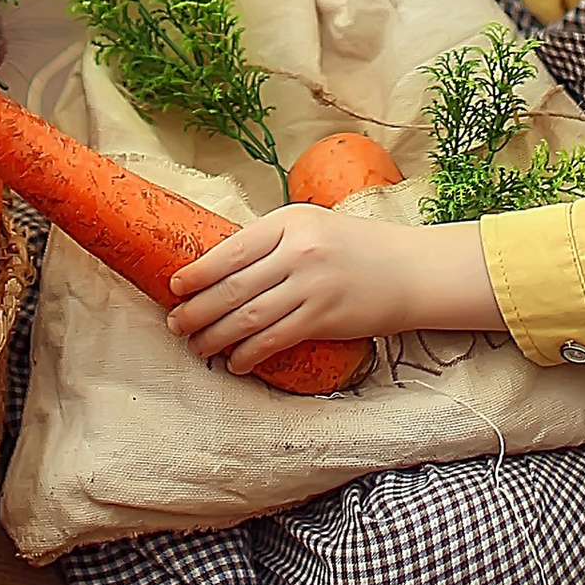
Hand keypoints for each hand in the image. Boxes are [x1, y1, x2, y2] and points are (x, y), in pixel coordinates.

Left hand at [166, 208, 498, 376]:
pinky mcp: (325, 318)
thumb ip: (273, 241)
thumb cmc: (355, 246)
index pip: (232, 249)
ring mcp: (312, 285)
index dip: (198, 272)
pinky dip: (249, 354)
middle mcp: (299, 250)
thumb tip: (222, 265)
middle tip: (176, 324)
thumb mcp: (312, 226)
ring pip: (249, 316)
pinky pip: (276, 339)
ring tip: (197, 346)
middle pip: (234, 286)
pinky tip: (234, 362)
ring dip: (216, 335)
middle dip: (198, 308)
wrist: (409, 270)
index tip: (175, 286)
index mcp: (291, 221)